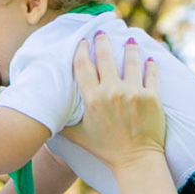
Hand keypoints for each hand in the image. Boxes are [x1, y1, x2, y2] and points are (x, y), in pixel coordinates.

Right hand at [59, 32, 163, 166]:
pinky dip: (150, 64)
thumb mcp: (77, 136)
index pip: (83, 66)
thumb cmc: (105, 150)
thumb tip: (42, 116)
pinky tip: (149, 58)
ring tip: (129, 40)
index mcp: (92, 99)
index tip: (82, 41)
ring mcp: (133, 93)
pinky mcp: (152, 97)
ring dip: (129, 48)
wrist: (136, 161)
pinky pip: (151, 73)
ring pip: (131, 61)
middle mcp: (112, 92)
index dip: (82, 50)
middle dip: (103, 41)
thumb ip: (62, 122)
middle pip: (105, 57)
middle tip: (103, 32)